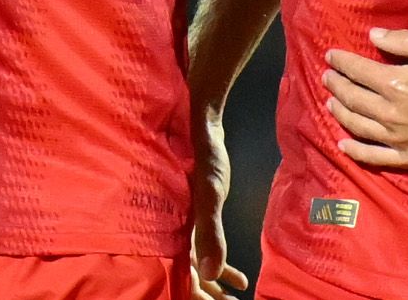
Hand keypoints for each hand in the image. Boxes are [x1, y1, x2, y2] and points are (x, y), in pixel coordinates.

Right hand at [191, 108, 248, 298]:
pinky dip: (221, 267)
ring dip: (213, 285)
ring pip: (195, 266)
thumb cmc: (203, 155)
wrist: (200, 124)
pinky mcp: (195, 217)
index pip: (178, 272)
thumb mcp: (210, 194)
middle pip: (185, 274)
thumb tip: (215, 274)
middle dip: (203, 294)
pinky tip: (238, 279)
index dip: (191, 293)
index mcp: (169, 229)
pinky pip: (205, 251)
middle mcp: (172, 230)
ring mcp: (183, 224)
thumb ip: (211, 232)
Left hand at [321, 30, 407, 175]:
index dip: (341, 62)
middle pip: (353, 98)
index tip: (331, 56)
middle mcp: (390, 113)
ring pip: (358, 126)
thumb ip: (404, 41)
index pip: (358, 71)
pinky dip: (355, 152)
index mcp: (395, 84)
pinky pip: (374, 157)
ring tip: (330, 103)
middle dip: (336, 85)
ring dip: (340, 113)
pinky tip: (344, 145)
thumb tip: (373, 36)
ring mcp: (397, 140)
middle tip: (327, 77)